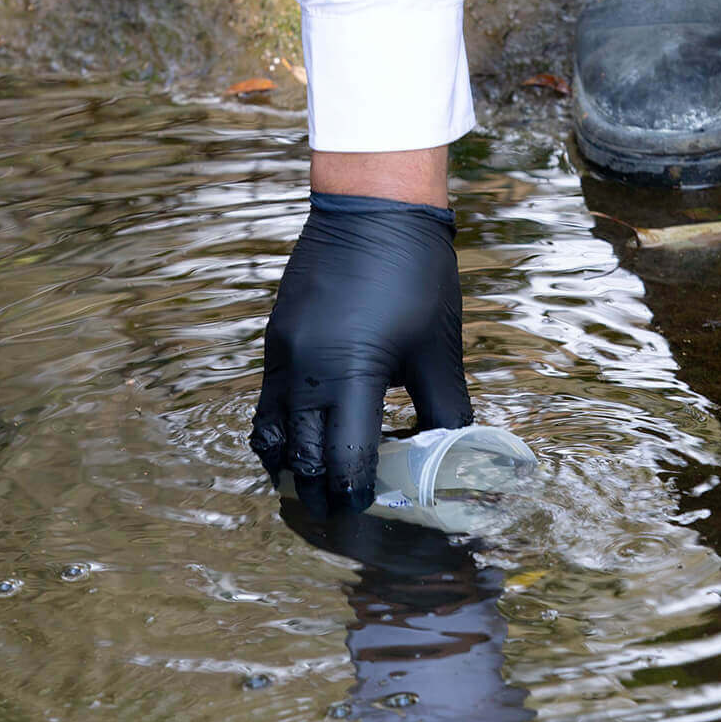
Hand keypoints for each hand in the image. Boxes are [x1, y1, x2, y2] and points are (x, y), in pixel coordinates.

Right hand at [250, 193, 470, 515]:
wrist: (373, 207)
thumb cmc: (416, 277)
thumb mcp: (438, 351)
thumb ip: (444, 410)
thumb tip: (453, 456)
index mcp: (350, 374)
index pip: (342, 457)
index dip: (353, 493)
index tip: (365, 513)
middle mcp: (305, 369)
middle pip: (299, 455)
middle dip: (317, 491)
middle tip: (338, 514)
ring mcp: (283, 354)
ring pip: (271, 432)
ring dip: (289, 466)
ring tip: (312, 486)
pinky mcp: (275, 339)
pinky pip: (267, 401)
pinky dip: (281, 431)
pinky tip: (304, 438)